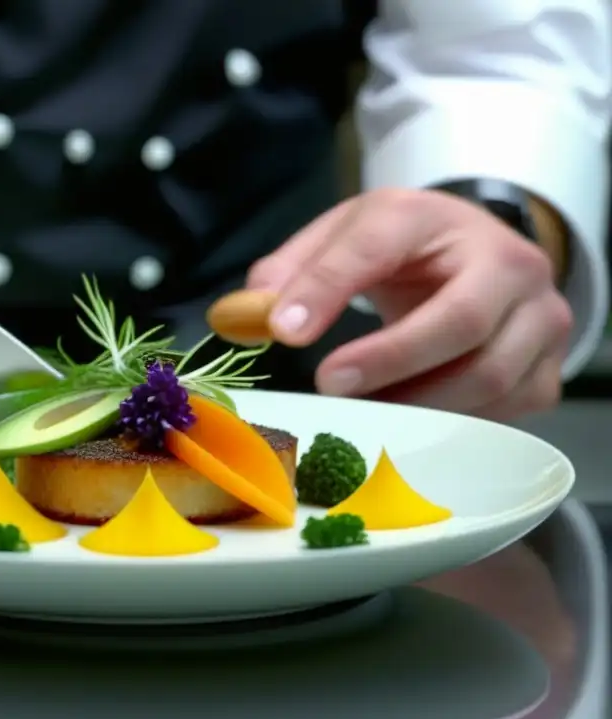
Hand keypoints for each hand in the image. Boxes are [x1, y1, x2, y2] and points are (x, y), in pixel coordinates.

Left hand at [247, 189, 571, 420]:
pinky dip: (453, 425)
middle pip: (461, 320)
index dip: (330, 288)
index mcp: (434, 217)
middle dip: (388, 361)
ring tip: (366, 410)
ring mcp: (541, 317)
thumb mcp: (345, 239)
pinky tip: (411, 420)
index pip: (380, 244)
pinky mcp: (549, 368)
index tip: (285, 332)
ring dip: (416, 404)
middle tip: (328, 385)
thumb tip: (245, 317)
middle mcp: (506, 261)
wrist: (475, 258)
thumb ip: (292, 272)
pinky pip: (505, 412)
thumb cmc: (402, 252)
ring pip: (488, 377)